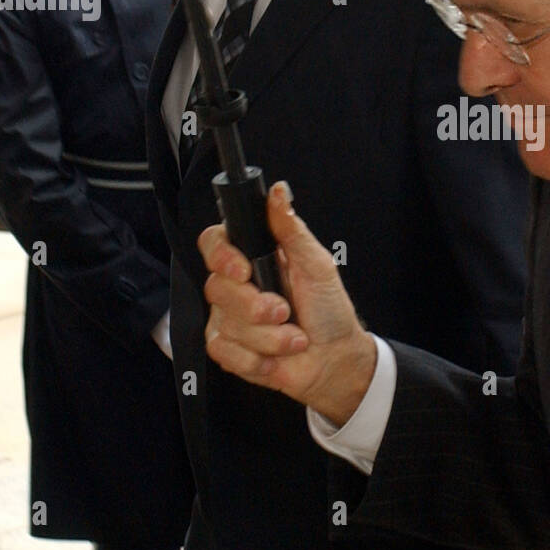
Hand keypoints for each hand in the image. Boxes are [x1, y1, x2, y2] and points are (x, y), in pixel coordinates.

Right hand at [199, 181, 376, 423]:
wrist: (335, 358)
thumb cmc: (329, 311)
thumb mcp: (317, 264)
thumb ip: (292, 229)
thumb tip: (278, 191)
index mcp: (254, 257)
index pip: (214, 242)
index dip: (221, 256)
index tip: (244, 270)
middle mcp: (237, 285)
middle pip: (216, 287)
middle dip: (256, 306)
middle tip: (285, 311)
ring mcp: (229, 317)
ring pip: (225, 322)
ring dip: (268, 336)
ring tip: (292, 336)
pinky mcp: (228, 349)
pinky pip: (223, 351)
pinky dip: (256, 357)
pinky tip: (276, 355)